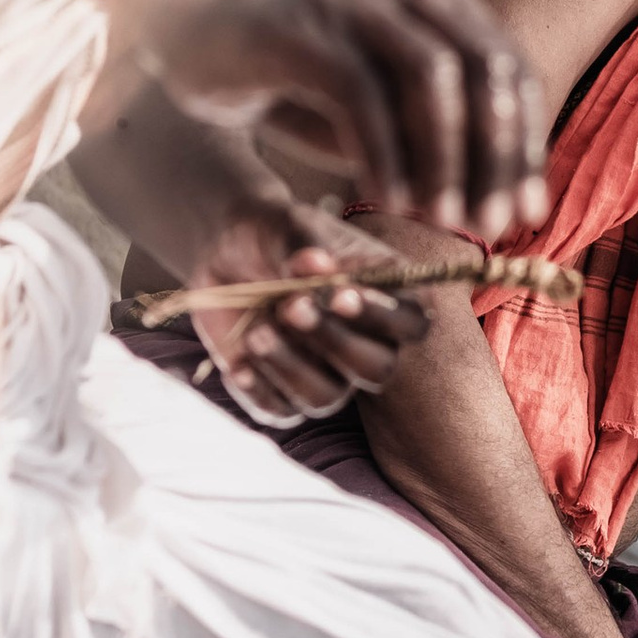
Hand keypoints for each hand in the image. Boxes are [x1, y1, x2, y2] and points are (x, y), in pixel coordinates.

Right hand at [117, 0, 546, 241]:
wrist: (197, 31)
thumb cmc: (300, 78)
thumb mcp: (380, 112)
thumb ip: (432, 143)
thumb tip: (496, 205)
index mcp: (441, 1)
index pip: (510, 71)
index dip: (526, 144)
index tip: (529, 211)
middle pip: (484, 69)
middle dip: (496, 155)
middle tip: (493, 224)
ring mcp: (354, 1)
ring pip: (430, 74)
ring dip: (446, 156)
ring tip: (445, 221)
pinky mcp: (302, 28)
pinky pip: (358, 91)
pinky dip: (381, 151)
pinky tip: (386, 202)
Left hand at [176, 124, 431, 424]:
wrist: (225, 250)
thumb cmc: (277, 235)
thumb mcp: (291, 227)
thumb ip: (306, 245)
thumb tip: (316, 263)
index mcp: (387, 299)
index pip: (411, 324)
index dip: (382, 317)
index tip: (341, 294)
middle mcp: (366, 345)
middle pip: (376, 369)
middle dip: (334, 341)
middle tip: (291, 306)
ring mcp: (327, 376)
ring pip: (326, 397)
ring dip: (290, 364)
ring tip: (257, 331)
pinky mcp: (283, 397)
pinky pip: (280, 410)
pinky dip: (259, 387)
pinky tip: (239, 363)